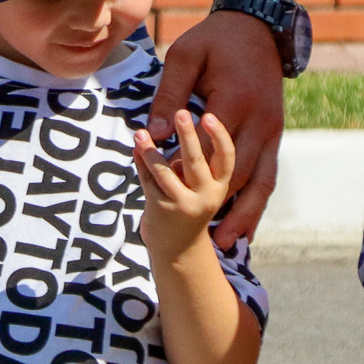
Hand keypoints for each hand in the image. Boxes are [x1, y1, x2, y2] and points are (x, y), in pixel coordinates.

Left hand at [132, 110, 236, 257]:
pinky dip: (141, 163)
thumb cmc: (191, 203)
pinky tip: (135, 148)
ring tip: (140, 132)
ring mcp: (186, 204)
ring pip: (168, 172)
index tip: (209, 117)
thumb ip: (198, 153)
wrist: (180, 250)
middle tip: (182, 114)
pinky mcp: (163, 210)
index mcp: (224, 182)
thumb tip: (178, 123)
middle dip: (189, 137)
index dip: (221, 137)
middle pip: (198, 162)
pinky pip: (150, 182)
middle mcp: (210, 195)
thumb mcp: (200, 179)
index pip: (227, 157)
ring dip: (153, 152)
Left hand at [149, 9, 279, 246]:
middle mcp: (260, 122)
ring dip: (247, 214)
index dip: (187, 172)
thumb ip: (169, 97)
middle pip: (240, 175)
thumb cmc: (214, 40)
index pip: (209, 149)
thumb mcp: (184, 58)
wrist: (257, 26)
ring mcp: (272, 130)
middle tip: (203, 240)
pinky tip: (248, 223)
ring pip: (262, 182)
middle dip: (222, 209)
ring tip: (229, 244)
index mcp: (235, 102)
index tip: (166, 194)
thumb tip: (155, 134)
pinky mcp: (274, 134)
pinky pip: (269, 174)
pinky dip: (258, 201)